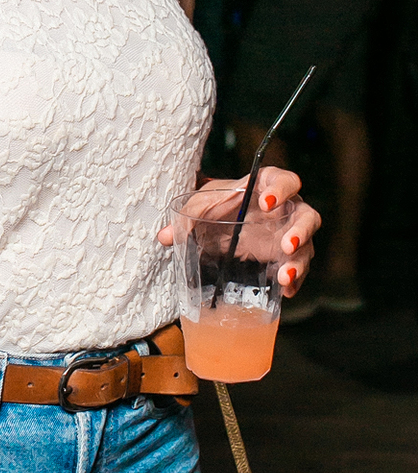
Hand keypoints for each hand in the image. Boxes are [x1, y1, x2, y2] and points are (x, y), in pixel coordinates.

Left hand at [158, 167, 317, 294]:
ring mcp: (290, 235)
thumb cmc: (215, 207)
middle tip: (286, 244)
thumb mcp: (200, 207)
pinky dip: (294, 281)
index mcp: (266, 187)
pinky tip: (286, 291)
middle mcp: (286, 210)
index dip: (281, 189)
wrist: (218, 225)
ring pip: (307, 246)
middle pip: (307, 215)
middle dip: (301, 230)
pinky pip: (298, 270)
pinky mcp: (286, 258)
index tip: (267, 201)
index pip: (284, 180)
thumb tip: (163, 237)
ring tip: (284, 275)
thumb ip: (185, 217)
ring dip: (299, 261)